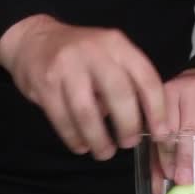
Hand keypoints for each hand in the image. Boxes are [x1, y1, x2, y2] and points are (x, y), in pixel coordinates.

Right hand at [0, 14, 167, 159]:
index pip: (146, 79)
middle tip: (129, 144)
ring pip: (88, 112)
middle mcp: (94, 52)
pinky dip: (74, 138)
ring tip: (104, 152)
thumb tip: (147, 124)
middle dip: (128, 126)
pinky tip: (81, 146)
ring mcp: (67, 67)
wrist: (33, 40)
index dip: (157, 110)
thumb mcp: (109, 56)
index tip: (161, 134)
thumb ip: (127, 81)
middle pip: (119, 95)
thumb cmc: (81, 56)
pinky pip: (63, 119)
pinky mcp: (45, 84)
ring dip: (99, 139)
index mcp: (117, 45)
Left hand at [150, 69, 194, 193]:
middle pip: (191, 130)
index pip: (166, 127)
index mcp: (170, 94)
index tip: (169, 174)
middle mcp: (194, 91)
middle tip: (185, 180)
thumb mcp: (167, 122)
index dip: (167, 153)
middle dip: (187, 159)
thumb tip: (159, 187)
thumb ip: (160, 154)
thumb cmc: (186, 104)